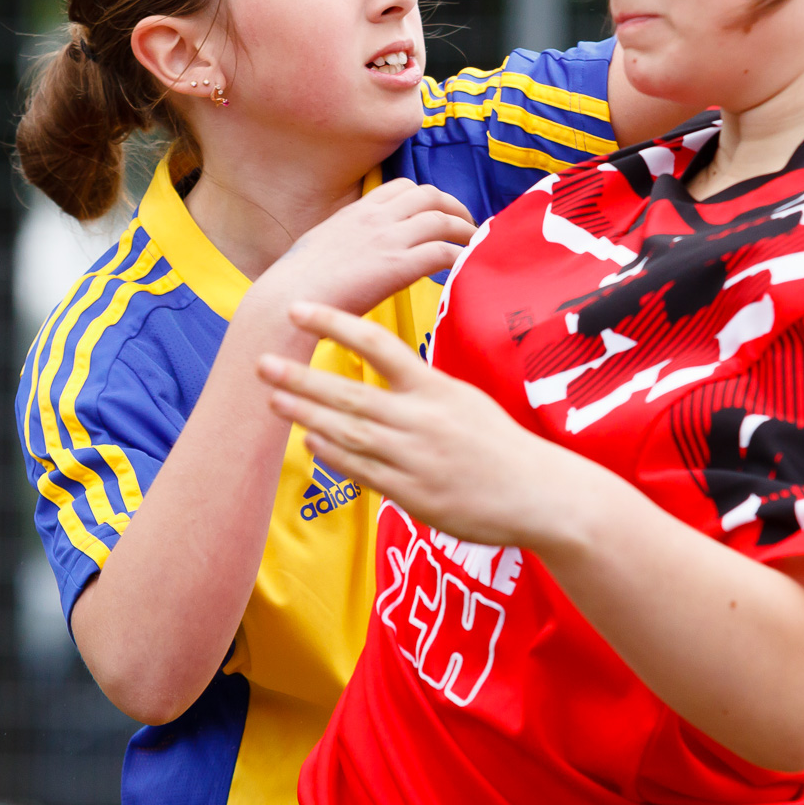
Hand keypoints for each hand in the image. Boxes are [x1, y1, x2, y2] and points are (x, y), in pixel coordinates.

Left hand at [257, 301, 599, 552]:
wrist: (540, 494)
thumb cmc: (503, 444)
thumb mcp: (467, 399)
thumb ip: (423, 389)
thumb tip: (386, 377)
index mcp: (435, 388)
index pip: (376, 344)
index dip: (333, 324)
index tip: (300, 310)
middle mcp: (420, 420)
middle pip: (348, 393)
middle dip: (301, 378)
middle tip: (263, 363)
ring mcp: (413, 459)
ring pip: (347, 432)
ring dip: (306, 416)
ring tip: (272, 400)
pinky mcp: (411, 494)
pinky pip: (362, 471)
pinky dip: (333, 455)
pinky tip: (309, 440)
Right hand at [258, 179, 475, 317]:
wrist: (289, 300)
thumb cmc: (300, 284)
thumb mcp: (321, 245)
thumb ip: (345, 240)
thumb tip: (354, 251)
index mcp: (357, 211)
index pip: (402, 187)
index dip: (426, 197)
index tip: (438, 211)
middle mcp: (376, 218)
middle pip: (430, 196)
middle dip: (454, 207)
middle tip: (466, 223)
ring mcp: (388, 240)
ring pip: (442, 219)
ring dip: (465, 229)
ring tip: (475, 243)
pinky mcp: (398, 266)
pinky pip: (442, 251)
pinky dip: (460, 255)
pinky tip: (465, 265)